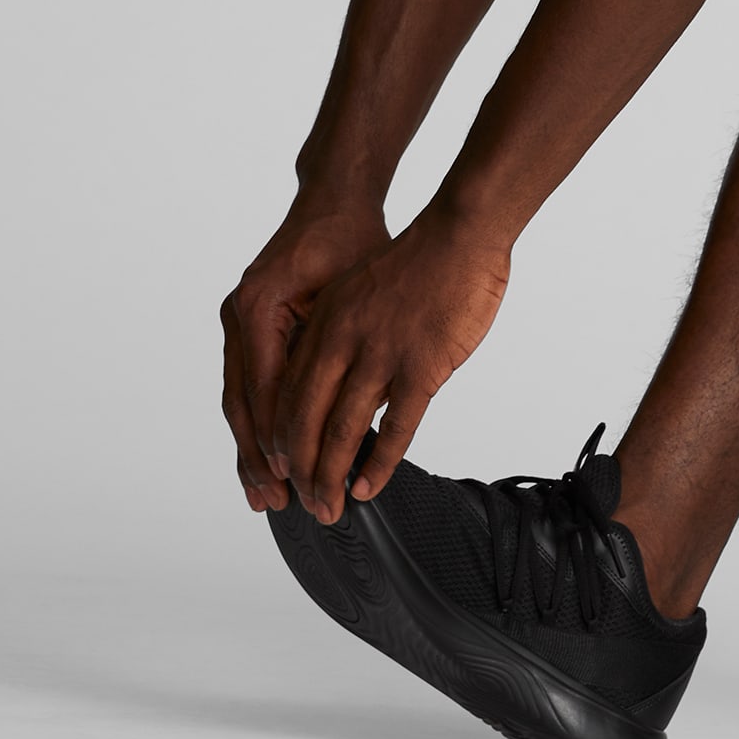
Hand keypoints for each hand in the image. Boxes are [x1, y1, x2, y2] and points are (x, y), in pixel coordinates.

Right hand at [221, 197, 391, 511]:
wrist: (334, 199)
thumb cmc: (350, 237)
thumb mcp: (354, 291)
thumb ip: (347, 347)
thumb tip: (359, 411)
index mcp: (258, 309)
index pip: (264, 389)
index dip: (278, 437)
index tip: (293, 477)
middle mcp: (239, 318)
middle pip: (241, 404)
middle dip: (259, 457)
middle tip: (275, 502)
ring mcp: (238, 323)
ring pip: (239, 401)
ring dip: (252, 449)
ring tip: (265, 495)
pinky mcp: (250, 327)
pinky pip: (248, 386)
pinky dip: (257, 423)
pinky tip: (268, 458)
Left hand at [268, 204, 511, 522]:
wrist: (460, 231)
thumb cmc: (420, 258)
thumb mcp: (359, 290)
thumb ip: (345, 336)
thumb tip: (345, 383)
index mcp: (324, 321)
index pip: (285, 393)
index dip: (277, 439)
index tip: (279, 470)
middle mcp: (342, 340)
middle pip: (303, 420)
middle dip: (296, 470)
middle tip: (300, 504)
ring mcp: (380, 354)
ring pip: (341, 430)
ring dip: (329, 476)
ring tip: (327, 507)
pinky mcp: (420, 366)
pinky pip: (393, 428)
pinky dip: (376, 464)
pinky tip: (366, 487)